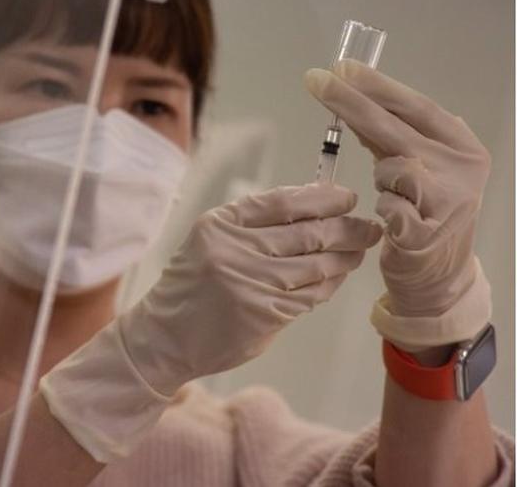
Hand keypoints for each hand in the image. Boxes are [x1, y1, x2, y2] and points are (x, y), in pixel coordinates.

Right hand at [41, 183, 380, 460]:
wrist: (165, 336)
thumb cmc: (192, 284)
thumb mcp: (210, 241)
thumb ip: (254, 225)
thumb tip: (317, 209)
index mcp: (221, 224)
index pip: (284, 201)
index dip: (323, 197)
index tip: (346, 198)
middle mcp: (235, 250)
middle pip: (309, 232)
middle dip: (347, 227)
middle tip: (368, 226)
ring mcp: (251, 283)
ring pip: (317, 264)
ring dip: (345, 257)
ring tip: (358, 251)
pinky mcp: (264, 314)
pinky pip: (310, 295)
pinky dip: (329, 284)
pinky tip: (336, 277)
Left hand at [305, 60, 491, 349]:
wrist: (437, 276)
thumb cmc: (421, 214)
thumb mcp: (414, 169)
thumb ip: (391, 137)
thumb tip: (353, 93)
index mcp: (462, 146)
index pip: (415, 106)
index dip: (377, 86)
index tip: (342, 68)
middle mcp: (463, 167)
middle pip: (395, 127)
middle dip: (350, 101)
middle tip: (317, 79)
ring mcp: (450, 200)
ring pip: (391, 167)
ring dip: (381, 177)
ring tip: (394, 196)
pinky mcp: (427, 231)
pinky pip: (386, 205)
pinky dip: (383, 209)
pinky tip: (394, 220)